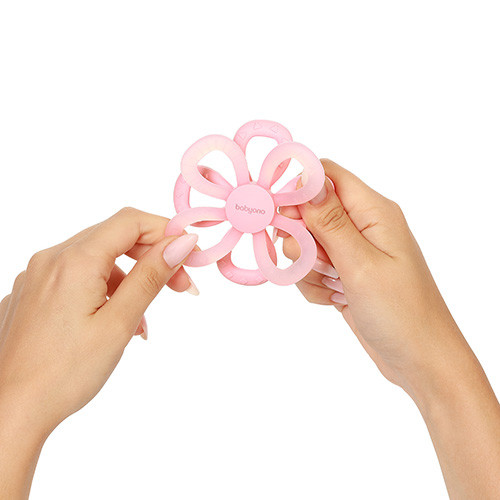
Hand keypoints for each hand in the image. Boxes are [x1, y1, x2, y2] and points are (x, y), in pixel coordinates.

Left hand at [0, 207, 198, 498]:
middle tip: (182, 286)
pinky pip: (77, 276)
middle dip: (153, 256)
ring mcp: (38, 275)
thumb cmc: (63, 374)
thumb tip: (180, 243)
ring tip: (143, 319)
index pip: (131, 222)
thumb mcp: (118, 323)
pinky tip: (114, 322)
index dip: (166, 231)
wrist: (11, 411)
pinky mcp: (33, 293)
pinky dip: (104, 289)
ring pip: (97, 259)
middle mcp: (51, 259)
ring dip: (129, 278)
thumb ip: (150, 277)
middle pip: (115, 237)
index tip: (191, 255)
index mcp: (73, 261)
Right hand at [282, 160, 499, 498]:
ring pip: (306, 244)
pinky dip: (315, 286)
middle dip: (301, 240)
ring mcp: (352, 252)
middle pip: (309, 212)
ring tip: (335, 288)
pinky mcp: (344, 275)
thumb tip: (305, 178)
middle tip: (316, 264)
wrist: (420, 361)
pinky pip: (311, 270)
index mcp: (373, 211)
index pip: (326, 176)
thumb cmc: (401, 312)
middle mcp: (362, 226)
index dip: (297, 189)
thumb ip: (330, 222)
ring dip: (308, 269)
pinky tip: (335, 301)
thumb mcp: (361, 264)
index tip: (280, 217)